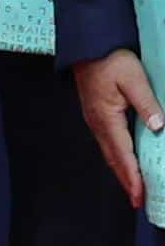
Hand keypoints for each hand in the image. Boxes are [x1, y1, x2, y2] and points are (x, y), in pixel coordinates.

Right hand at [73, 48, 164, 208]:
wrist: (88, 45)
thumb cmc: (110, 60)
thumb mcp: (134, 79)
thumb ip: (147, 104)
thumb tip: (159, 127)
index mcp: (107, 117)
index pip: (123, 153)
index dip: (132, 176)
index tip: (139, 195)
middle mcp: (98, 122)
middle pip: (113, 158)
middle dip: (125, 180)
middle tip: (137, 201)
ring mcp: (94, 118)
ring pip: (108, 152)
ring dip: (120, 170)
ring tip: (132, 186)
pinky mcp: (96, 113)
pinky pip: (106, 142)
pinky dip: (116, 157)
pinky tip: (122, 160)